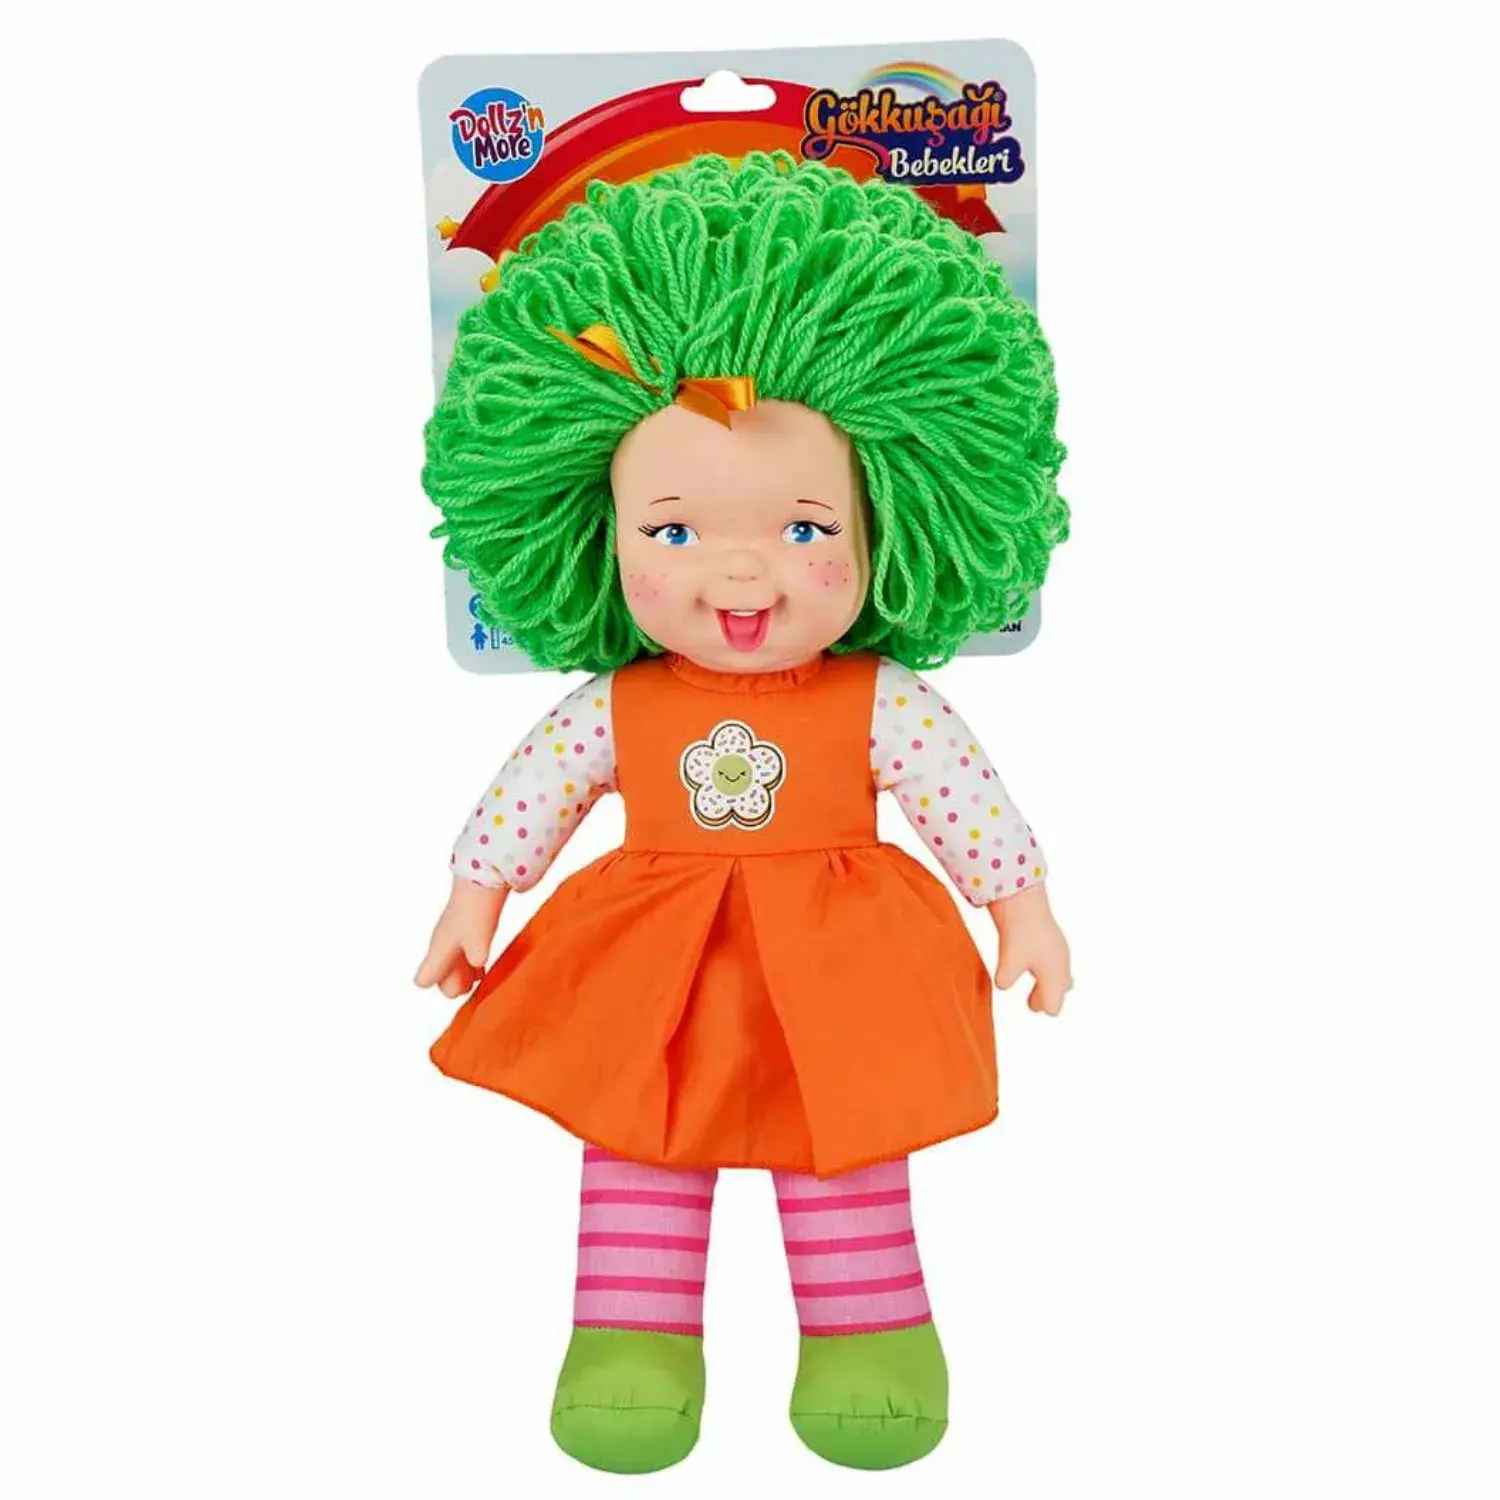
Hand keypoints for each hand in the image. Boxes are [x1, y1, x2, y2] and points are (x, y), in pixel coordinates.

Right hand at [414, 877, 508, 998]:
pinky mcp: (463, 930)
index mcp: (437, 949)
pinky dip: (470, 965)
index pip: (423, 981)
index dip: (445, 986)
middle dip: (457, 984)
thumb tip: (475, 963)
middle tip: (477, 976)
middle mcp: (440, 945)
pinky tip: (483, 965)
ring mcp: (451, 937)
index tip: (466, 981)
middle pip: (440, 978)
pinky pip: (461, 955)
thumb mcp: (476, 937)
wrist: (483, 878)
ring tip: (481, 973)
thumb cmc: (476, 908)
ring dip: (465, 975)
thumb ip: (473, 956)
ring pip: (451, 967)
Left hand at [988, 884, 1072, 1015]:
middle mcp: (1061, 965)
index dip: (1043, 1006)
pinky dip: (1046, 965)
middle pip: (1061, 989)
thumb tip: (1003, 984)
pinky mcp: (1051, 937)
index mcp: (1054, 977)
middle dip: (1047, 996)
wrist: (1025, 900)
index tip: (1034, 1007)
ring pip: (1060, 973)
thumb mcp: (1009, 961)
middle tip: (1032, 1002)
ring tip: (1035, 981)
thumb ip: (1006, 979)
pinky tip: (1032, 958)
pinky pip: (1054, 958)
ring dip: (1048, 980)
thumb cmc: (1022, 932)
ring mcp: (1058, 949)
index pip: (1054, 1005)